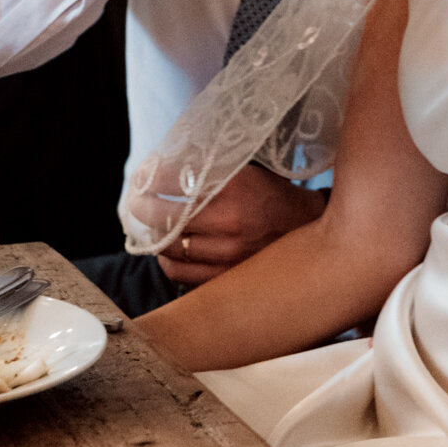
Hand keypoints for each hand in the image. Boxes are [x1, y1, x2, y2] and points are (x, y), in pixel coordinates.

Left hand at [157, 164, 327, 286]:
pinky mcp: (228, 278)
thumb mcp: (245, 171)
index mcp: (234, 189)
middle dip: (144, 209)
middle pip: (164, 221)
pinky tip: (170, 252)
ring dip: (154, 239)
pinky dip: (169, 262)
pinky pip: (181, 275)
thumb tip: (164, 168)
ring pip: (168, 251)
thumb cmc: (273, 196)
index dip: (151, 179)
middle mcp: (230, 223)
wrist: (309, 230)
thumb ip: (210, 171)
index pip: (173, 182)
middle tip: (138, 203)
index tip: (143, 177)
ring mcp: (228, 256)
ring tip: (152, 229)